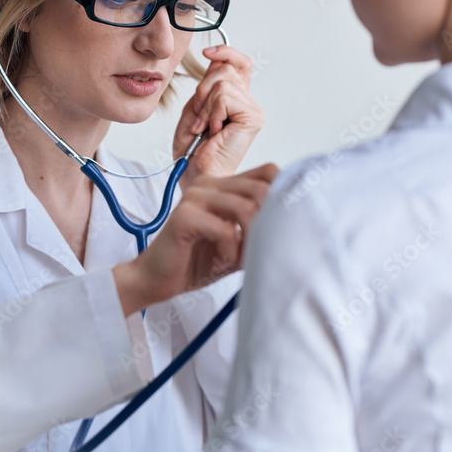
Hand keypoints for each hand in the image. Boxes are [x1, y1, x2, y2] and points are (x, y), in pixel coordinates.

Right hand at [113, 163, 280, 316]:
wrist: (156, 280)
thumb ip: (259, 230)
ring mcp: (195, 197)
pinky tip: (225, 260)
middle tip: (261, 249)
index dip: (282, 195)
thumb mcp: (237, 243)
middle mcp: (208, 184)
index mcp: (222, 185)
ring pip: (246, 207)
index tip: (281, 225)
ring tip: (243, 258)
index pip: (268, 172)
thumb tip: (295, 226)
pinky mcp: (185, 216)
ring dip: (252, 240)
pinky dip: (232, 250)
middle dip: (268, 224)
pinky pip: (225, 229)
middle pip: (262, 189)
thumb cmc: (195, 262)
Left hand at [172, 45, 264, 183]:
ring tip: (205, 128)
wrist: (197, 174)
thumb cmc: (194, 150)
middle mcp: (247, 103)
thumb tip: (216, 60)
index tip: (207, 53)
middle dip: (202, 91)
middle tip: (198, 117)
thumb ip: (206, 86)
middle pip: (225, 70)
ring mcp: (252, 110)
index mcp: (234, 100)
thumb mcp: (194, 109)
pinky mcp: (253, 117)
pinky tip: (214, 131)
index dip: (226, 53)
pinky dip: (212, 113)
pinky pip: (225, 97)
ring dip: (205, 107)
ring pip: (222, 83)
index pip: (240, 64)